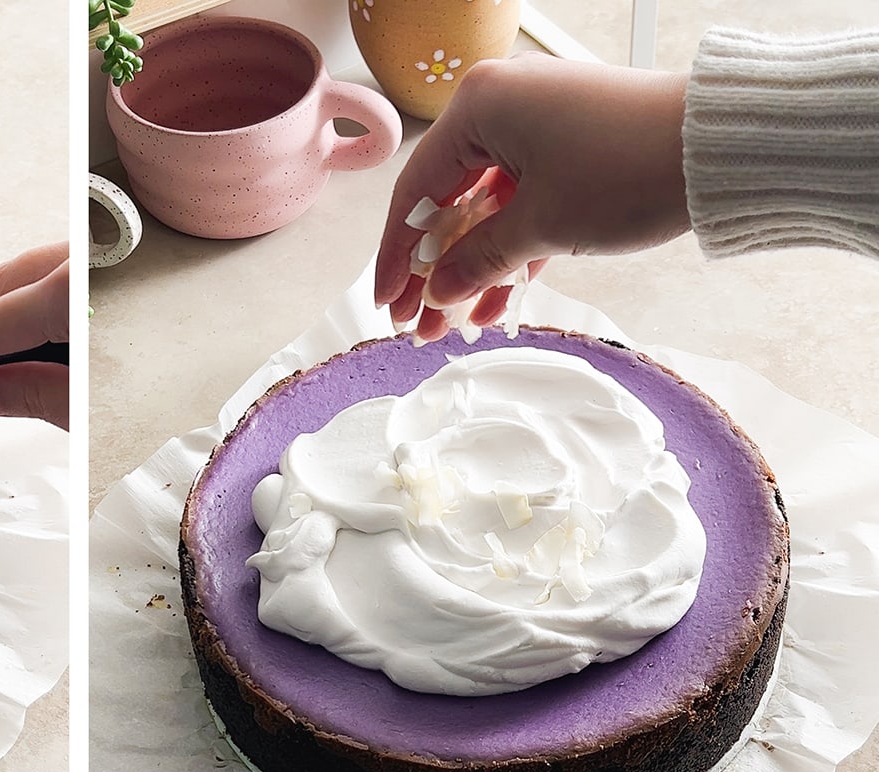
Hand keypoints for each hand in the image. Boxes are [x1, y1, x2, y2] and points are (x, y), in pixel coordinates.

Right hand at [375, 54, 689, 341]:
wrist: (723, 148)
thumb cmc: (629, 169)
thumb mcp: (540, 227)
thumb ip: (477, 262)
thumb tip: (438, 291)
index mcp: (480, 106)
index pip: (415, 192)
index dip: (397, 257)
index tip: (387, 303)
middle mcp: (502, 105)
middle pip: (447, 202)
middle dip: (434, 272)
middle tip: (415, 325)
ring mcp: (539, 125)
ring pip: (486, 209)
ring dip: (471, 270)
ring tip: (453, 327)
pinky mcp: (570, 146)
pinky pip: (523, 202)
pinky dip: (510, 250)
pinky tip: (495, 305)